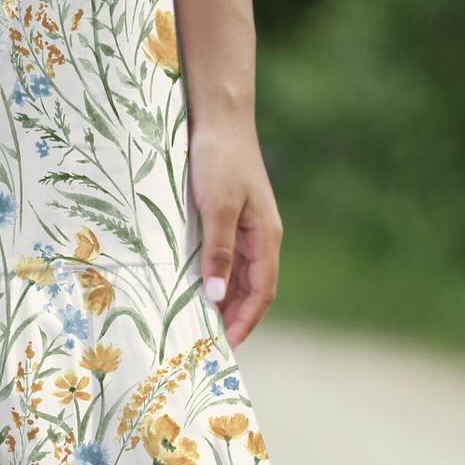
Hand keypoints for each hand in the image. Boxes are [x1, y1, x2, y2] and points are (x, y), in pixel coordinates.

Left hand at [187, 117, 283, 347]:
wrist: (219, 117)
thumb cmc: (219, 159)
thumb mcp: (216, 208)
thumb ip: (218, 253)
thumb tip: (219, 297)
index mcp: (266, 237)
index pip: (262, 293)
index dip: (245, 322)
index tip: (225, 347)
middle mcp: (261, 237)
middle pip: (252, 290)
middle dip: (235, 319)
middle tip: (208, 345)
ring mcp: (247, 229)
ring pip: (240, 277)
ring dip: (225, 302)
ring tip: (200, 326)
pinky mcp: (231, 219)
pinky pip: (227, 260)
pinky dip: (216, 281)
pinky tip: (197, 291)